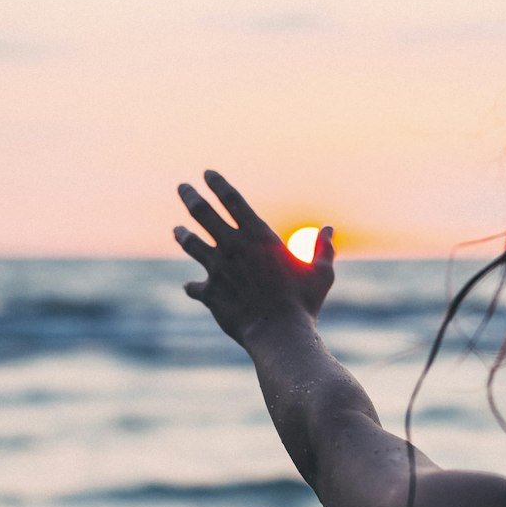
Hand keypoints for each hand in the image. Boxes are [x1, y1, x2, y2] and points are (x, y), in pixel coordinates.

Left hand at [174, 170, 334, 346]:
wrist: (278, 333)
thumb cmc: (303, 302)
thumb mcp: (321, 272)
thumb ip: (323, 248)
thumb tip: (328, 230)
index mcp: (258, 235)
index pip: (232, 199)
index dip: (218, 184)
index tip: (207, 173)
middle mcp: (232, 246)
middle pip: (203, 213)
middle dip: (190, 196)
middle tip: (182, 187)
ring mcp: (217, 269)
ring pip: (191, 244)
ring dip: (182, 235)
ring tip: (177, 230)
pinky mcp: (209, 293)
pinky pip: (195, 287)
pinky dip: (193, 287)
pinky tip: (191, 287)